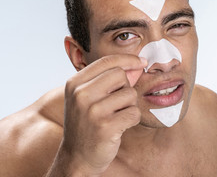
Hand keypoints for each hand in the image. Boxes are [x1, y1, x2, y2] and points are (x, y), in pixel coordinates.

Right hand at [61, 54, 146, 174]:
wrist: (77, 156)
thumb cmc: (86, 123)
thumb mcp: (86, 97)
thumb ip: (106, 79)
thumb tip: (137, 64)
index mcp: (74, 83)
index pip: (107, 61)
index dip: (127, 59)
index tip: (141, 62)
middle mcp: (81, 94)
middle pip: (120, 75)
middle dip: (125, 87)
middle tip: (117, 102)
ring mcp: (92, 111)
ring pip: (130, 94)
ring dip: (129, 105)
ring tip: (115, 116)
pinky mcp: (106, 127)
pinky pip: (134, 113)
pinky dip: (132, 119)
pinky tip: (119, 126)